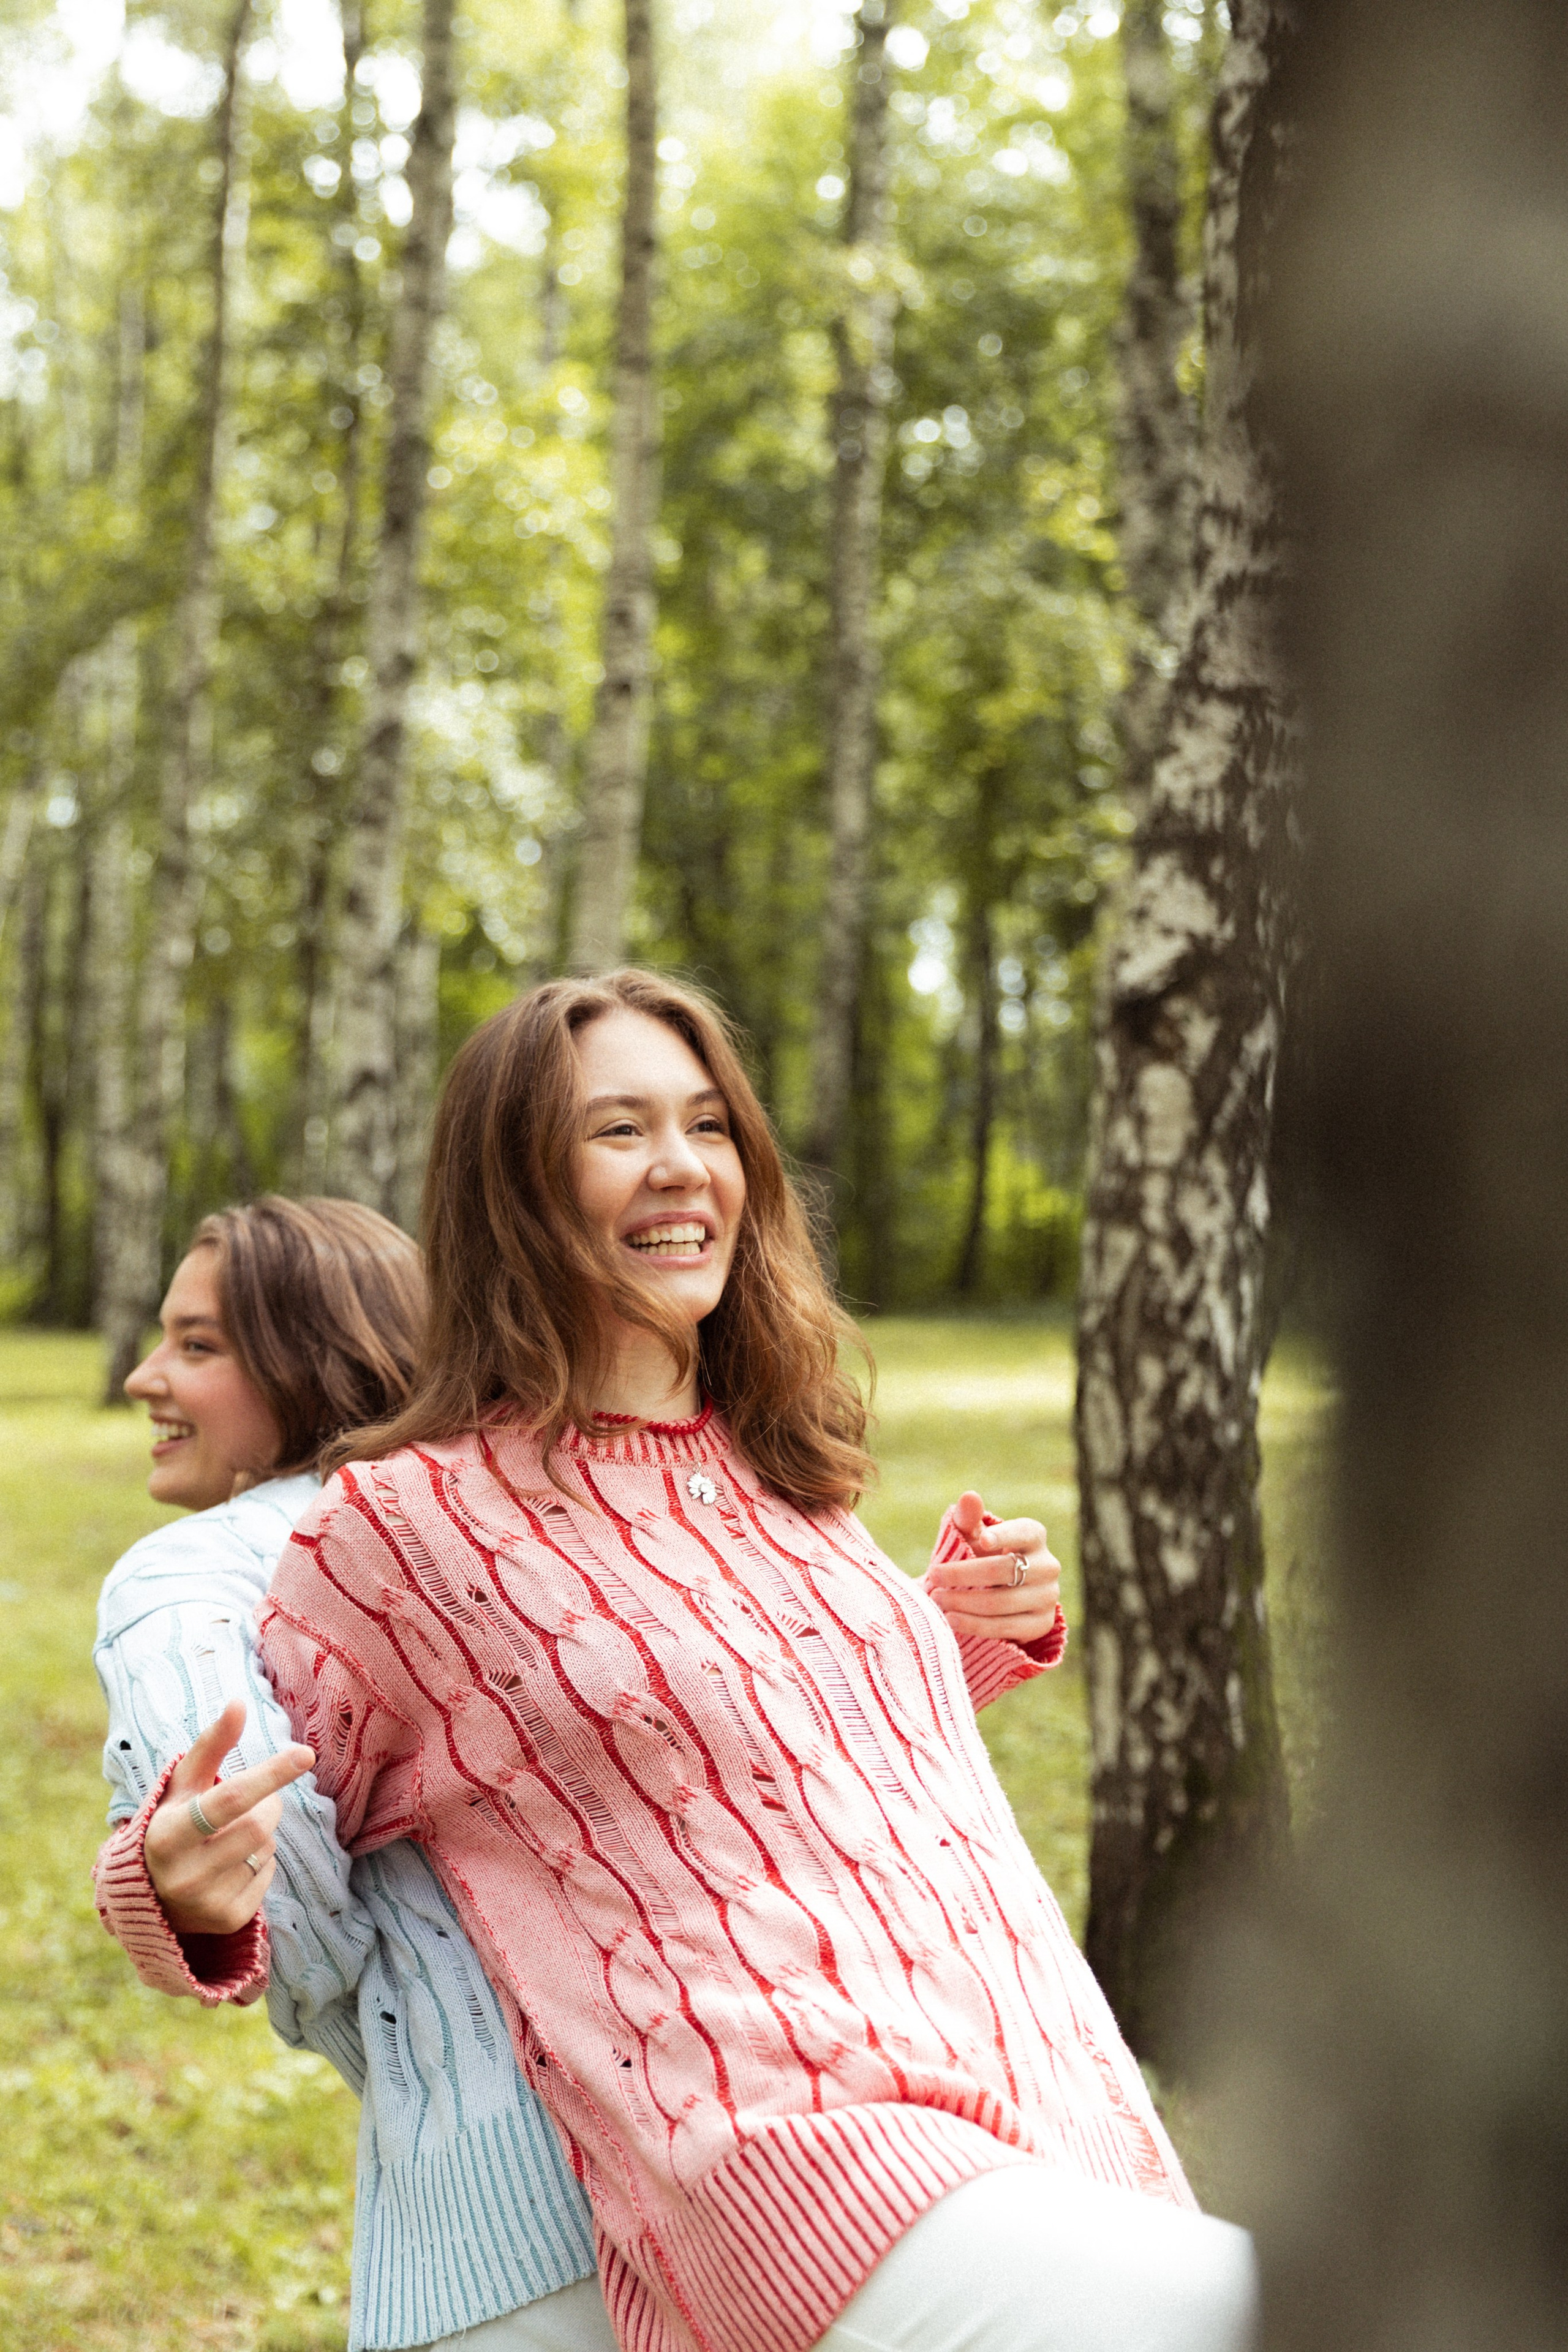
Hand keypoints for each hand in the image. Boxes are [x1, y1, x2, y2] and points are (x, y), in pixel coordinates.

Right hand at [143, 1700, 314, 1937]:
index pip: (232, 1799)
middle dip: (266, 1806)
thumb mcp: (182, 1785)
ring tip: (230, 1838)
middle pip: (260, 1824)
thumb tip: (238, 1703)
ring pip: (266, 1849)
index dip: (271, 1773)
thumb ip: (210, 1745)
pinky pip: (268, 1875)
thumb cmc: (172, 1822)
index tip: (306, 1753)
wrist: (149, 1894)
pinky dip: (260, 1862)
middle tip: (250, 1805)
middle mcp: (185, 1873)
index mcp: (168, 1834)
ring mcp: (206, 1902)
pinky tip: (232, 1865)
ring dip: (261, 1834)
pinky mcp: (227, 1920)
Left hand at [925, 1490, 1062, 1648]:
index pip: (1023, 1532)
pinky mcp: (1041, 1624)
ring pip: (1002, 1602)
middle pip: (1004, 1570)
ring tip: (937, 1599)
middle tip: (933, 1576)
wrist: (998, 1595)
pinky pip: (1005, 1627)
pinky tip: (952, 1619)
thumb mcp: (973, 1537)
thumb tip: (969, 1496)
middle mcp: (1047, 1565)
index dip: (1004, 1536)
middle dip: (964, 1574)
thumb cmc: (982, 1556)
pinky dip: (975, 1625)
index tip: (981, 1540)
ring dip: (964, 1602)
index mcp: (1034, 1536)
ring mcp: (1048, 1597)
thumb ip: (969, 1519)